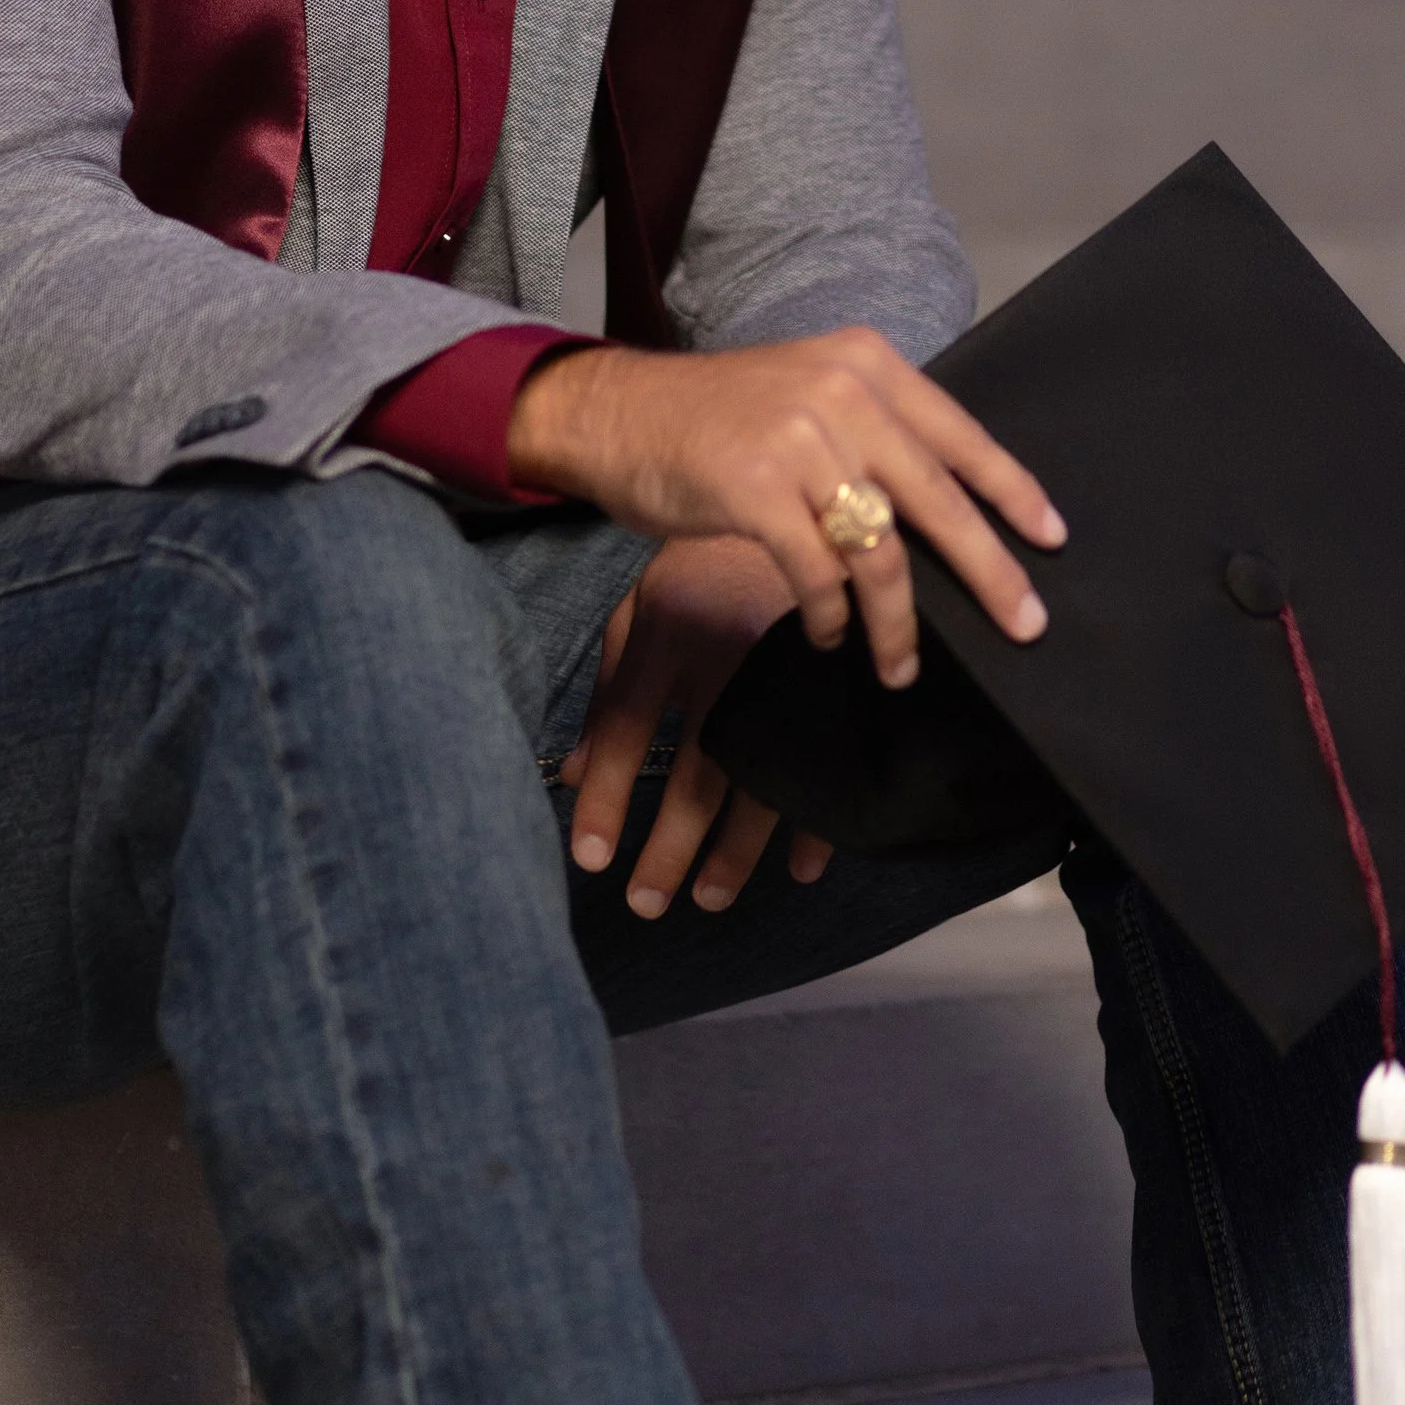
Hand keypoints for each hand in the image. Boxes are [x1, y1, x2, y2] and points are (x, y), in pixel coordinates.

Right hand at [508, 326, 1063, 689]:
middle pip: (937, 500)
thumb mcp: (808, 395)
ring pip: (880, 554)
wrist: (618, 413)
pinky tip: (825, 634)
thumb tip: (949, 516)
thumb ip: (874, 434)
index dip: (1011, 491)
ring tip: (898, 666)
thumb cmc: (719, 417)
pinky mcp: (754, 488)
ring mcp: (797, 438)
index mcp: (865, 363)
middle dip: (989, 572)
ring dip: (897, 625)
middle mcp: (840, 391)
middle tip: (1024, 625)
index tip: (1052, 539)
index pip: (959, 434)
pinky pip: (817, 576)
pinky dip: (828, 618)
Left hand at [563, 536, 836, 918]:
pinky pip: (824, 763)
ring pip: (758, 782)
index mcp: (667, 632)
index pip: (625, 730)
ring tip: (707, 898)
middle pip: (692, 773)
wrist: (798, 499)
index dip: (606, 798)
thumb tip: (572, 775)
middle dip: (668, 849)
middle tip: (646, 904)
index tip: (590, 859)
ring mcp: (783, 673)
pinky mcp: (832, 681)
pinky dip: (816, 822)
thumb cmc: (702, 563)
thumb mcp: (641, 608)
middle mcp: (723, 658)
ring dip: (733, 852)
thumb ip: (608, 688)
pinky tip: (798, 869)